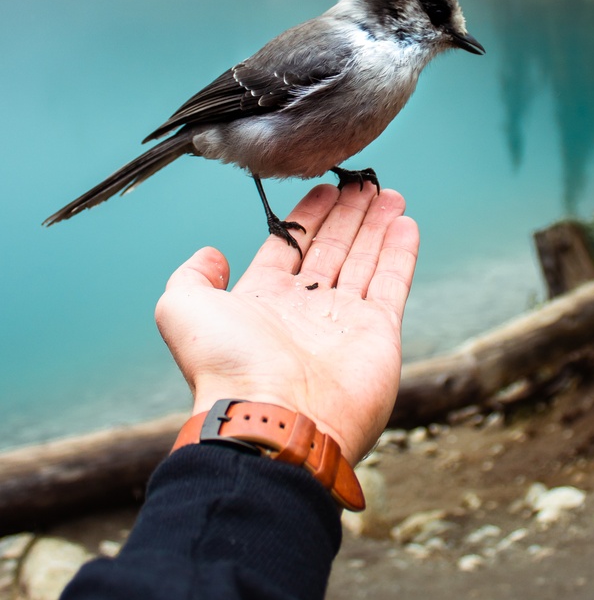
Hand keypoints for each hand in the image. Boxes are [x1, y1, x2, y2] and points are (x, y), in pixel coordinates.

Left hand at [155, 183, 418, 464]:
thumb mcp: (183, 309)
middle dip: (348, 214)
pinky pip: (391, 283)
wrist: (272, 418)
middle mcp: (304, 310)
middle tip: (364, 182)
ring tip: (388, 192)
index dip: (308, 216)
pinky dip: (400, 253)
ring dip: (376, 225)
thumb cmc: (226, 366)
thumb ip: (192, 276)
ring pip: (363, 260)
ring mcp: (344, 322)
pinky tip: (405, 223)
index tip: (325, 187)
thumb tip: (211, 254)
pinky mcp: (378, 334)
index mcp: (263, 300)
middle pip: (332, 248)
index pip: (291, 246)